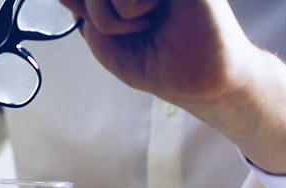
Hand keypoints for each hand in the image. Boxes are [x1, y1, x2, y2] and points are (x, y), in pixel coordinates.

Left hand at [60, 0, 285, 173]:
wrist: (200, 82)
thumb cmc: (158, 63)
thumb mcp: (106, 40)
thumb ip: (85, 12)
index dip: (85, 7)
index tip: (98, 24)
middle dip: (95, 12)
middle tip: (126, 28)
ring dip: (109, 16)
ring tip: (142, 24)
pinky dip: (127, 10)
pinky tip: (153, 16)